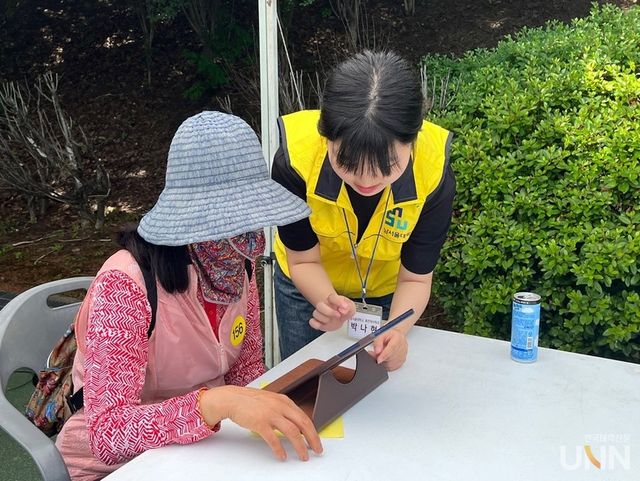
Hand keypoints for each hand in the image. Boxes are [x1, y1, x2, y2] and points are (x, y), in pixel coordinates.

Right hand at [200, 386, 322, 460]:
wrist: (233, 399)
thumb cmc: (251, 401)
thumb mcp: (271, 401)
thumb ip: (283, 410)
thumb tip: (296, 424)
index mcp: (284, 401)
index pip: (304, 417)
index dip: (313, 431)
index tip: (316, 441)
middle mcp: (280, 406)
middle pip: (303, 424)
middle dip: (313, 439)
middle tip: (316, 450)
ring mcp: (270, 414)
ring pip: (292, 432)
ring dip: (300, 446)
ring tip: (303, 456)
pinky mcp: (260, 423)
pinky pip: (273, 439)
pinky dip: (280, 449)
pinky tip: (282, 456)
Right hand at [309, 293, 355, 331]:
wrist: (340, 318)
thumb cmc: (344, 311)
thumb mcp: (351, 308)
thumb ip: (350, 308)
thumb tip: (344, 310)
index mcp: (333, 300)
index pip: (332, 297)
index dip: (338, 302)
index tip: (345, 307)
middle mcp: (325, 305)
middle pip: (320, 305)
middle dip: (329, 312)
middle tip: (338, 316)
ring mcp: (321, 313)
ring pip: (315, 313)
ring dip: (324, 319)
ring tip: (331, 321)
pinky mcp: (318, 322)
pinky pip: (312, 322)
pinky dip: (316, 324)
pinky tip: (322, 324)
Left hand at [371, 328, 407, 370]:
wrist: (397, 336)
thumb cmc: (389, 335)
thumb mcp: (380, 334)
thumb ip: (378, 342)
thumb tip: (377, 351)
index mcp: (398, 338)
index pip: (392, 348)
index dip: (384, 355)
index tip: (378, 359)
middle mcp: (403, 347)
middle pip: (391, 357)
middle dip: (381, 358)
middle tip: (374, 355)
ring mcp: (403, 355)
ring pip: (391, 364)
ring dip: (384, 362)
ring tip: (380, 355)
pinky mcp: (402, 361)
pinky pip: (393, 367)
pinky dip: (387, 365)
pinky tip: (385, 359)